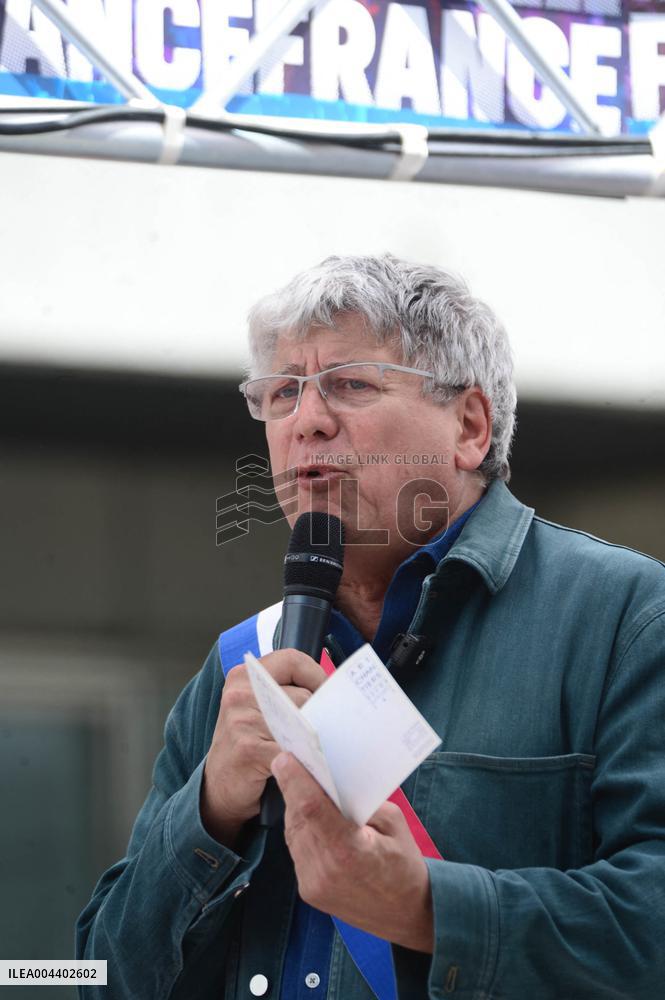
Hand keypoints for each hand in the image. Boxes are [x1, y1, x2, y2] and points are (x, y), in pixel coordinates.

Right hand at [201, 650, 326, 846]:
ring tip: (314, 748)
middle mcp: (239, 694)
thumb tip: (333, 690)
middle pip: (303, 694)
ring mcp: (242, 721)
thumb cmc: (248, 742)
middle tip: (324, 730)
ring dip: (314, 739)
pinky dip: (306, 760)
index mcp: (244, 676)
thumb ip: (285, 691)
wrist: (219, 785)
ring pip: (302, 722)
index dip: (317, 675)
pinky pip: (293, 750)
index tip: (328, 694)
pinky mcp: (249, 750)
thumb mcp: (258, 707)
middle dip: (318, 714)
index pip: (293, 660)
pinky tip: (307, 766)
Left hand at [271, 752, 433, 952]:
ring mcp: (313, 884)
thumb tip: (332, 780)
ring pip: (293, 832)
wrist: (408, 915)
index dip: (294, 780)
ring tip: (303, 787)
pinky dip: (302, 829)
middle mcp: (324, 869)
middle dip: (293, 788)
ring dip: (296, 808)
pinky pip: (297, 850)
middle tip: (294, 763)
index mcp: (349, 850)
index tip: (284, 758)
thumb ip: (360, 801)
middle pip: (298, 818)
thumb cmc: (405, 865)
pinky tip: (310, 817)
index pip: (311, 808)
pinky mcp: (308, 891)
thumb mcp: (393, 822)